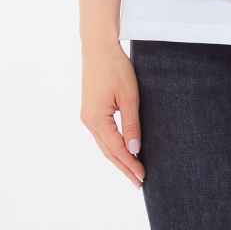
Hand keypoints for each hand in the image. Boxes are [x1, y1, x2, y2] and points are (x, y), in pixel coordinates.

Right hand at [80, 42, 144, 187]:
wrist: (99, 48)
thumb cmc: (115, 68)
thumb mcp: (129, 96)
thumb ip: (132, 125)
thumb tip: (134, 150)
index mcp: (97, 119)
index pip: (116, 150)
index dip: (130, 164)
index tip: (142, 177)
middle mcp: (89, 121)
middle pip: (108, 151)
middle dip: (124, 167)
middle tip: (138, 182)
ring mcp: (88, 116)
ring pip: (104, 145)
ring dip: (118, 158)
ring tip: (132, 171)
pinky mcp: (91, 110)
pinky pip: (102, 135)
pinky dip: (113, 146)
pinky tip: (122, 150)